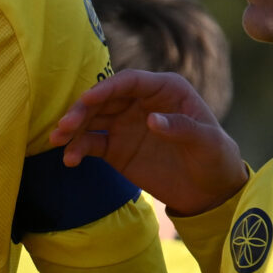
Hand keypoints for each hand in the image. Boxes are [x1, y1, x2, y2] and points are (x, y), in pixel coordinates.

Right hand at [50, 71, 246, 217]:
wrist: (210, 191)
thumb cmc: (215, 157)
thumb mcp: (207, 142)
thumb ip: (182, 128)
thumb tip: (150, 120)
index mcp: (164, 89)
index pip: (130, 82)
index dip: (107, 88)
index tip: (87, 99)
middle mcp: (140, 102)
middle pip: (104, 99)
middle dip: (82, 110)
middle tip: (65, 126)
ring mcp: (125, 125)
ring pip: (92, 120)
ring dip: (73, 128)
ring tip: (57, 141)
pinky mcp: (116, 148)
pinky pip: (91, 144)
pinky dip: (78, 148)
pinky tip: (69, 159)